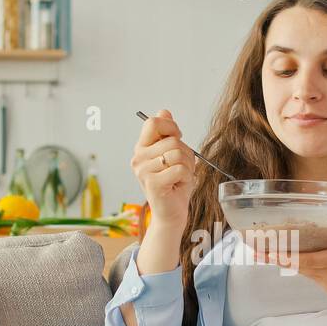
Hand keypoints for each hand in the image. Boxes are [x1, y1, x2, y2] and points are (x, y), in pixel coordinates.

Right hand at [130, 108, 194, 230]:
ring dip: (188, 166)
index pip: (153, 122)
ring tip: (181, 177)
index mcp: (141, 148)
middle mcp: (138, 158)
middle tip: (183, 167)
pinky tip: (179, 185)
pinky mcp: (153, 183)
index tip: (178, 138)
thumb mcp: (174, 154)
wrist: (171, 213)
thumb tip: (164, 111)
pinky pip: (180, 169)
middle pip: (172, 140)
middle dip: (186, 153)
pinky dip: (187, 177)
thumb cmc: (174, 184)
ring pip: (178, 154)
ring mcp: (143, 171)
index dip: (171, 127)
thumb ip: (168, 134)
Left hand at [265, 221, 326, 313]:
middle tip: (255, 249)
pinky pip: (311, 275)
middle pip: (298, 266)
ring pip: (303, 271)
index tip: (271, 252)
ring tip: (266, 251)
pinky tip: (289, 258)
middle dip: (276, 257)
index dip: (288, 257)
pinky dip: (298, 266)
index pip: (309, 260)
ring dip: (285, 261)